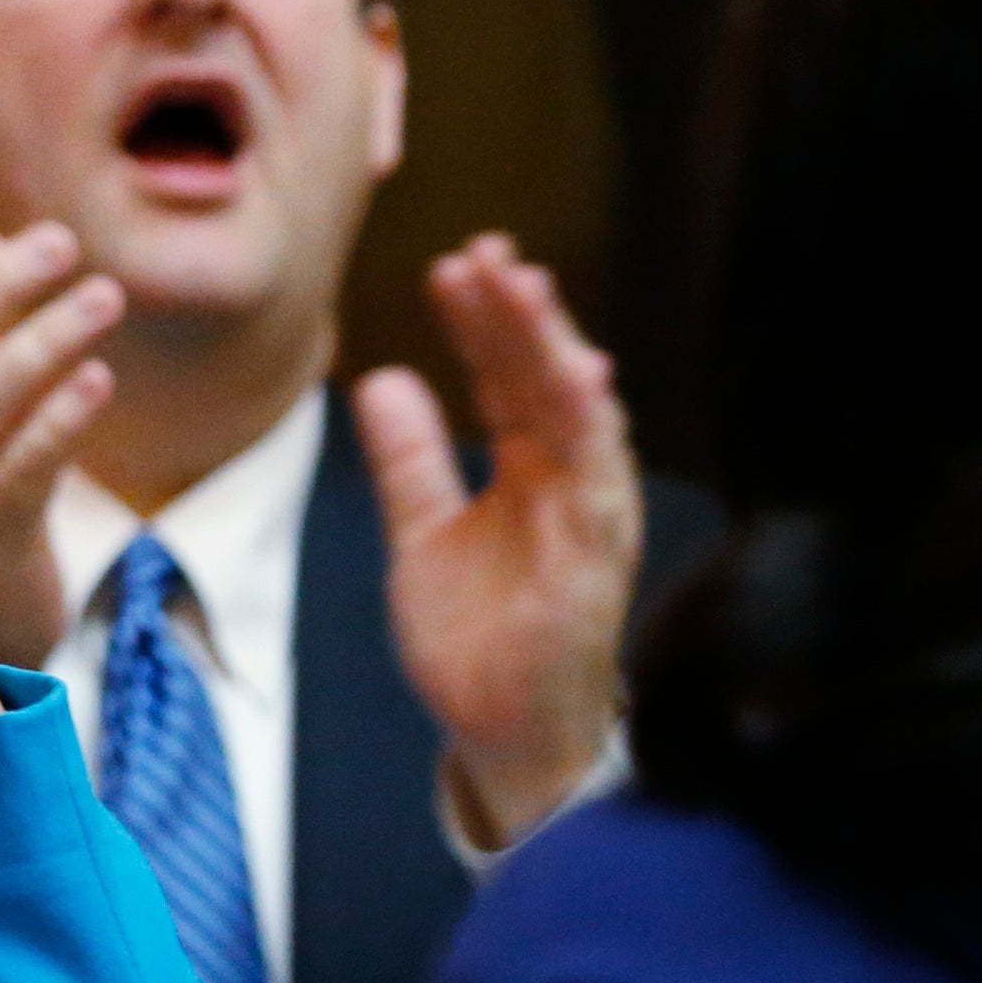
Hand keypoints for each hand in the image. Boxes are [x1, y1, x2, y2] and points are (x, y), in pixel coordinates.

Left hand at [354, 235, 643, 847]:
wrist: (501, 729)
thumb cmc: (477, 635)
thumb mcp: (422, 533)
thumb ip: (409, 460)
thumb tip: (382, 379)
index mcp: (529, 469)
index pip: (507, 378)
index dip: (483, 323)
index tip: (452, 267)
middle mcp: (568, 480)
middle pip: (547, 379)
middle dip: (521, 315)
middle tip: (487, 253)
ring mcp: (589, 516)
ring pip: (581, 415)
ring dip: (557, 349)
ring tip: (527, 290)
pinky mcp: (597, 561)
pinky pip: (599, 485)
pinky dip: (591, 431)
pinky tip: (582, 379)